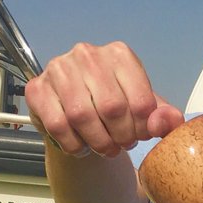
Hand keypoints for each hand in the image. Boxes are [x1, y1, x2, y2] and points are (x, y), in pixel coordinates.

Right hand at [24, 41, 184, 157]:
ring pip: (82, 116)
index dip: (143, 128)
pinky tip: (81, 145)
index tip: (140, 135)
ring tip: (105, 148)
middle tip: (122, 145)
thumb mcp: (145, 110)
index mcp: (119, 54)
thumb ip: (164, 117)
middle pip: (112, 108)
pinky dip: (74, 144)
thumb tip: (165, 123)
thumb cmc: (115, 106)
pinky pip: (58, 125)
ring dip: (98, 142)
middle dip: (121, 136)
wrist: (77, 111)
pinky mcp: (37, 88)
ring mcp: (59, 68)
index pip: (140, 100)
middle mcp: (87, 54)